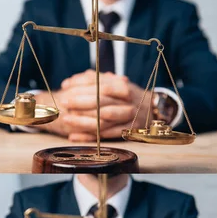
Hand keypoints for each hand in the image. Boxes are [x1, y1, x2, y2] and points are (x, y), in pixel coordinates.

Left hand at [33, 70, 149, 140]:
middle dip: (80, 102)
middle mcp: (128, 103)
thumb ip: (92, 81)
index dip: (82, 85)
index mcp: (123, 87)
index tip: (66, 86)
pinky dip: (88, 137)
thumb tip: (69, 82)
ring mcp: (129, 119)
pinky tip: (73, 136)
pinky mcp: (127, 133)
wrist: (152, 110)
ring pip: (103, 120)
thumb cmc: (125, 96)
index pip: (102, 84)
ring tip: (66, 120)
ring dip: (82, 121)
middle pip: (102, 102)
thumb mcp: (114, 83)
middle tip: (64, 102)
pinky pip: (105, 136)